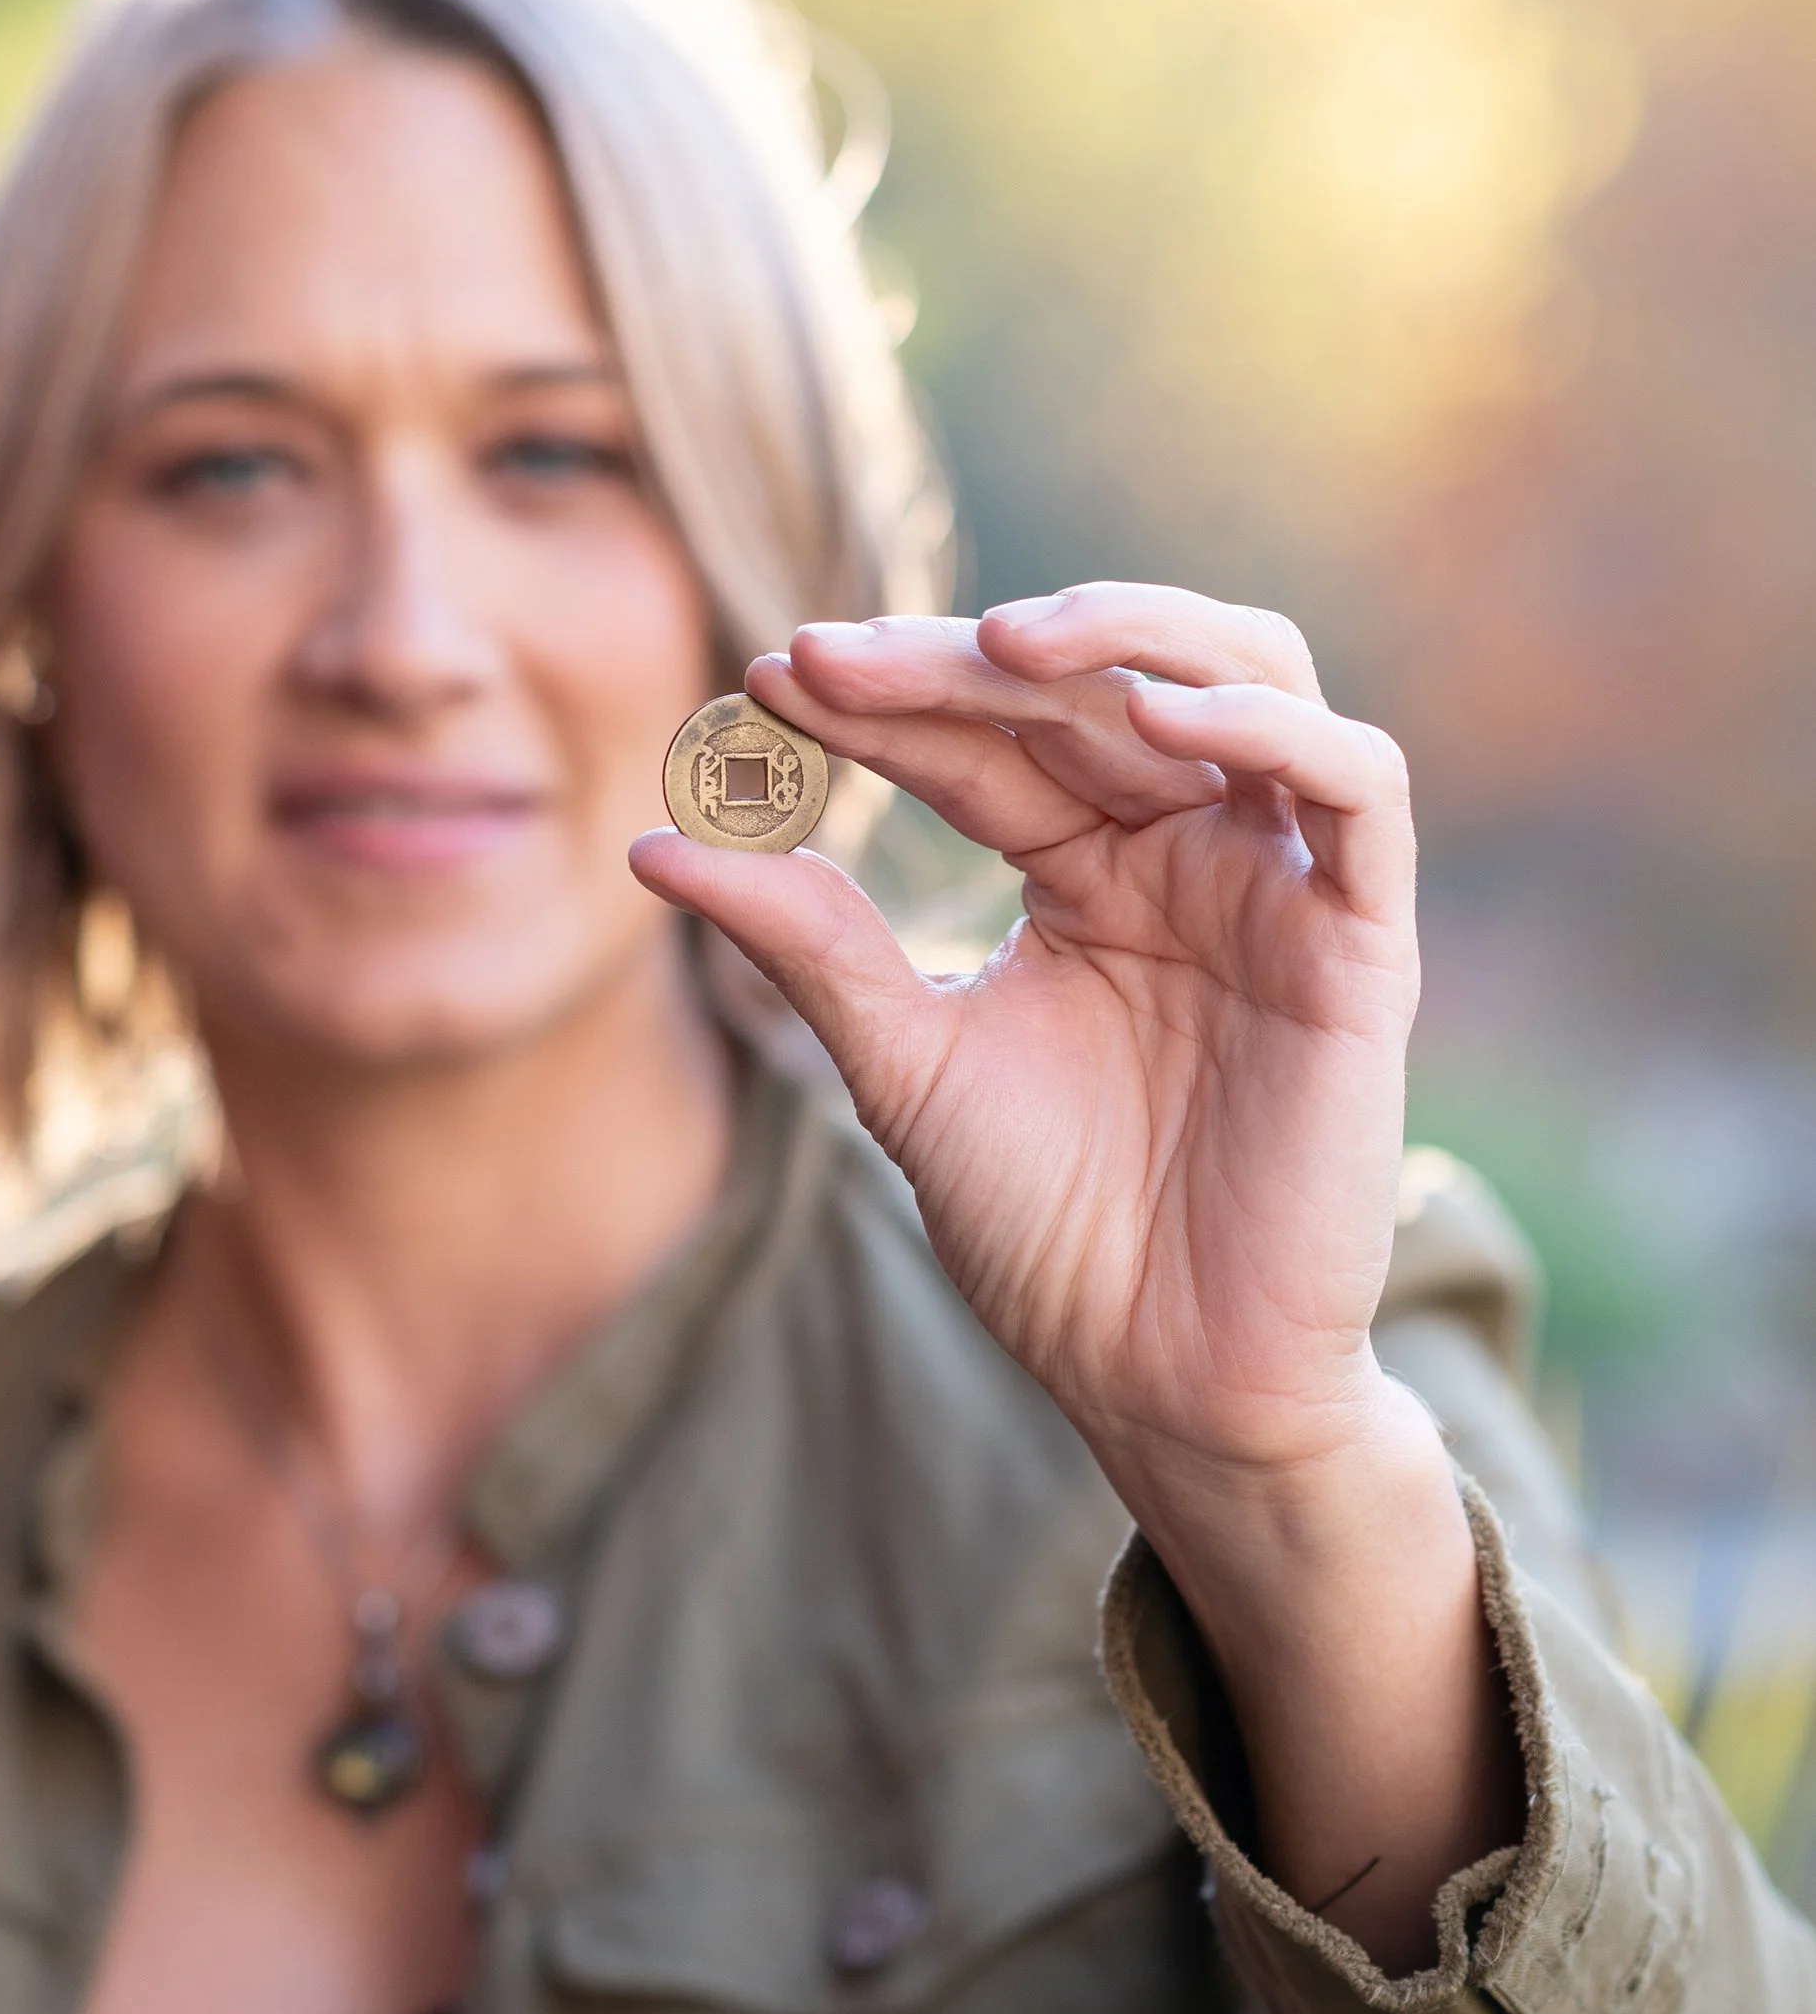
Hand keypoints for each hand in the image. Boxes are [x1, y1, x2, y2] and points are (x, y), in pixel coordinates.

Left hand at [633, 584, 1414, 1491]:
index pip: (985, 739)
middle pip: (1091, 688)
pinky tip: (1157, 716)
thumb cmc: (1050, 1232)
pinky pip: (1357, 788)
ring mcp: (1278, 888)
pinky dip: (1269, 729)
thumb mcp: (904, 1063)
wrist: (1161, 1380)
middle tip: (832, 658)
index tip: (764, 685)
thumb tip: (652, 839)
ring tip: (999, 643)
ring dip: (1130, 634)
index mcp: (1088, 871)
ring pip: (1244, 677)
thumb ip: (808, 943)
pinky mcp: (1362, 945)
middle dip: (959, 658)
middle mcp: (1186, 853)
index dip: (883, 699)